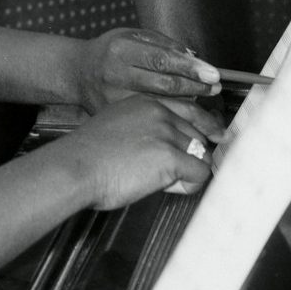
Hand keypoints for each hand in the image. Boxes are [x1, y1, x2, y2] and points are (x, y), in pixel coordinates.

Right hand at [61, 95, 225, 211]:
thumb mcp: (116, 126)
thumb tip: (165, 146)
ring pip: (200, 156)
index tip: (215, 135)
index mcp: (145, 102)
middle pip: (198, 135)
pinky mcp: (171, 156)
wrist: (74, 168)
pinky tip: (164, 187)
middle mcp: (160, 113)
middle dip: (189, 156)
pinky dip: (187, 185)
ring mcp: (166, 133)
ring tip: (157, 180)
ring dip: (185, 173)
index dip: (206, 125)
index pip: (190, 110)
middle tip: (168, 172)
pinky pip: (198, 174)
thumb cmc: (86, 155)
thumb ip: (143, 128)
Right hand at [76, 27, 219, 111]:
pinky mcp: (114, 116)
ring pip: (159, 105)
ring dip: (186, 105)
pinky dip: (169, 117)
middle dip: (194, 87)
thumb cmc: (109, 52)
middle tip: (214, 88)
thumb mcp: (132, 36)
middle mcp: (114, 74)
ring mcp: (112, 99)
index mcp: (120, 50)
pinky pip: (148, 118)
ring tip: (203, 100)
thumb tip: (192, 58)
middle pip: (163, 85)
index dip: (190, 68)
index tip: (212, 74)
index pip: (162, 59)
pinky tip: (182, 115)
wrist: (78, 73)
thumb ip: (162, 44)